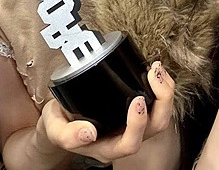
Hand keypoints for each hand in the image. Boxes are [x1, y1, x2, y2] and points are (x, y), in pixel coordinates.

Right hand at [39, 62, 174, 163]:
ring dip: (164, 92)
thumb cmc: (59, 125)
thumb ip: (67, 135)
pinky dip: (159, 87)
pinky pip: (155, 104)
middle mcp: (124, 139)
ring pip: (160, 116)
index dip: (138, 124)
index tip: (136, 99)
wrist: (60, 120)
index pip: (131, 143)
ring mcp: (131, 125)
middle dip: (162, 101)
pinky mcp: (133, 111)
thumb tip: (88, 133)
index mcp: (108, 148)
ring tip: (156, 69)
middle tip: (154, 76)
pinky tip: (152, 71)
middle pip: (155, 128)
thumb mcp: (54, 129)